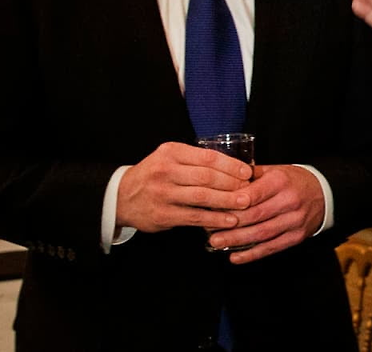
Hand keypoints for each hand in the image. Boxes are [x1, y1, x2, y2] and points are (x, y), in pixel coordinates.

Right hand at [115, 142, 252, 232]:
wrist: (121, 196)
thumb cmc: (154, 175)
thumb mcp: (169, 158)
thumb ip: (195, 161)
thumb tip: (234, 168)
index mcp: (171, 152)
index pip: (208, 157)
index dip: (231, 165)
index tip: (247, 172)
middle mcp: (166, 170)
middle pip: (207, 176)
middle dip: (232, 183)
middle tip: (250, 190)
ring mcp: (163, 193)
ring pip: (202, 196)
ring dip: (227, 201)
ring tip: (245, 204)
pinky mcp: (163, 214)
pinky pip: (194, 216)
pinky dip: (214, 218)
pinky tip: (229, 221)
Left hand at [210, 165, 324, 263]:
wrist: (324, 193)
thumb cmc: (293, 181)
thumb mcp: (275, 170)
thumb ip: (250, 175)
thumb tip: (223, 179)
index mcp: (280, 181)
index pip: (253, 194)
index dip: (233, 203)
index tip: (213, 208)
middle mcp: (289, 201)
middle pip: (255, 216)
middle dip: (230, 224)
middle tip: (209, 230)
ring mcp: (294, 221)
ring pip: (262, 234)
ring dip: (237, 240)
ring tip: (216, 243)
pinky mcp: (296, 237)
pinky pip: (271, 247)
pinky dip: (252, 254)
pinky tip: (235, 257)